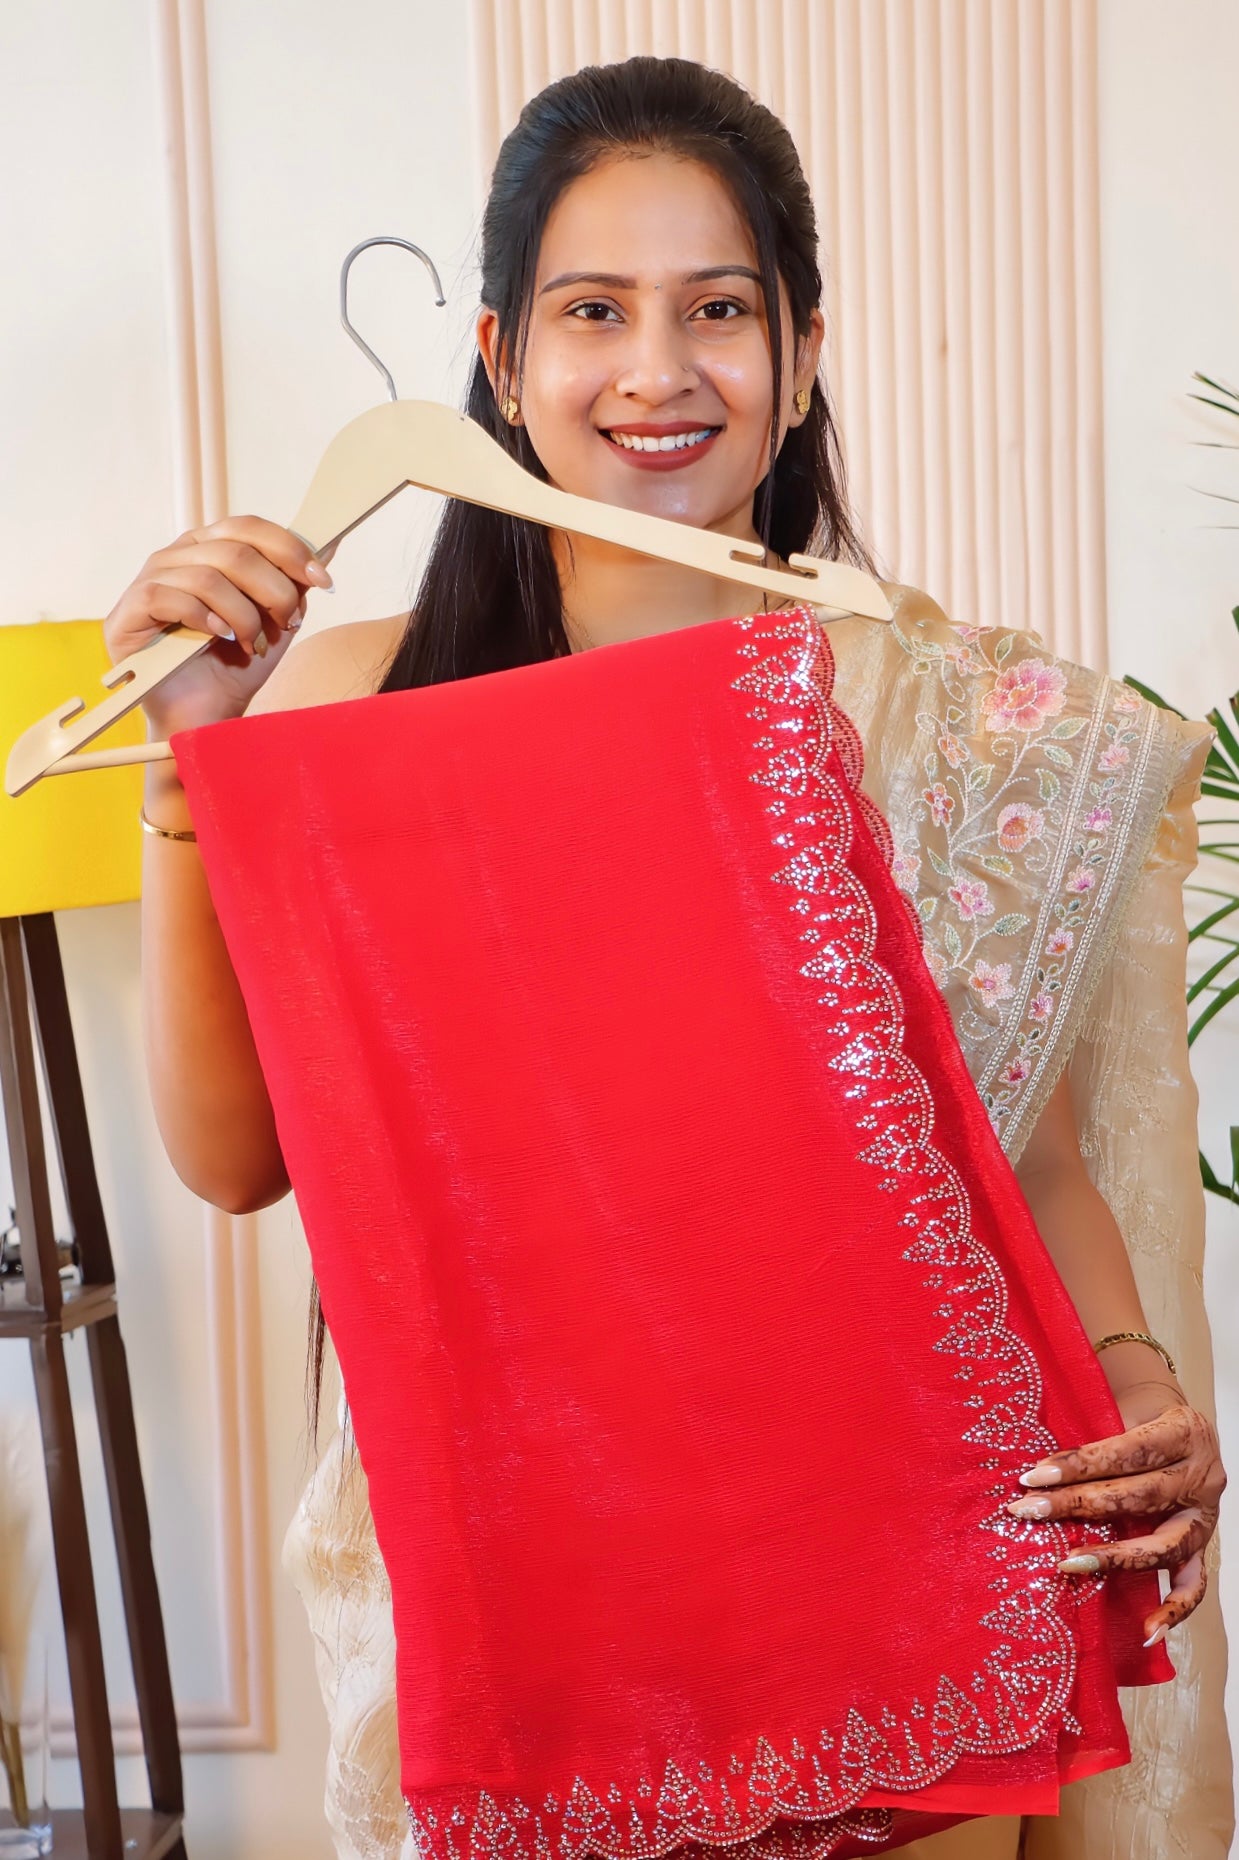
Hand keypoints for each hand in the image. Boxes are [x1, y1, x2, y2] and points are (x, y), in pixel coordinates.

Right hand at [103, 515, 334, 734]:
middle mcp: (177, 556)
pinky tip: (220, 638)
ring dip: (243, 615)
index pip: (248, 527)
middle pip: (234, 550)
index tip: (322, 579)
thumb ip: (294, 583)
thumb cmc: (236, 666)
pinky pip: (170, 597)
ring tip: (252, 644)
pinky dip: (205, 618)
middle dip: (273, 589)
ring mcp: (150, 580)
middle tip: (288, 622)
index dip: (289, 549)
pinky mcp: (129, 610)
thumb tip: (329, 543)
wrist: (206, 715)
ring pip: (207, 576)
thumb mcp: (275, 620)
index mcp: (209, 549)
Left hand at [1004, 1380, 1225, 1645]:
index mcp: (1184, 1432)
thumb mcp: (1123, 1411)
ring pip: (1162, 1545)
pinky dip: (1173, 1610)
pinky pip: (1194, 1585)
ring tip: (1068, 1563)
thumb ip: (1093, 1436)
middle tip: (1029, 1511)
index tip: (1032, 1476)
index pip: (1126, 1452)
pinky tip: (1145, 1631)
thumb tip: (1033, 1465)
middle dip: (1077, 1505)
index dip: (1078, 1464)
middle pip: (1137, 1497)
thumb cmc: (1140, 1419)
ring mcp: (1206, 1516)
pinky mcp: (1204, 1547)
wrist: (1183, 1426)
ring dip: (1111, 1556)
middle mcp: (1201, 1476)